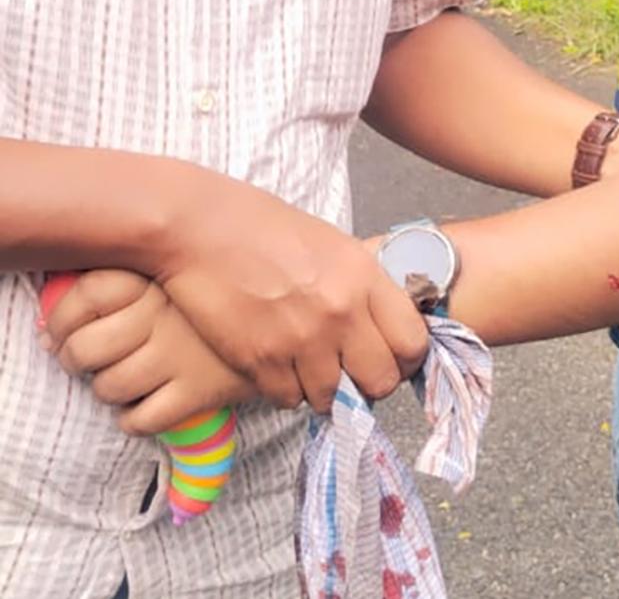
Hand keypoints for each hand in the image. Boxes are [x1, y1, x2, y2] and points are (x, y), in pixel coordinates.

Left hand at [43, 270, 256, 434]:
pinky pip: (144, 418)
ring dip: (109, 390)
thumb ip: (133, 268)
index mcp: (157, 276)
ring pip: (110, 387)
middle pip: (84, 349)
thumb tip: (61, 315)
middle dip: (77, 361)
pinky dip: (135, 420)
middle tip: (86, 361)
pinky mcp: (200, 391)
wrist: (296, 313)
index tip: (63, 329)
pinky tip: (145, 408)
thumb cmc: (236, 284)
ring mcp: (180, 355)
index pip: (81, 296)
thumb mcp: (188, 262)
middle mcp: (161, 315)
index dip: (62, 320)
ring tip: (122, 382)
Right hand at [45, 173, 428, 412]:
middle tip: (352, 375)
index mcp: (364, 277)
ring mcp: (301, 338)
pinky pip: (289, 399)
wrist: (195, 227)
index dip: (406, 359)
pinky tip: (277, 367)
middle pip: (381, 381)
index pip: (413, 342)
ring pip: (333, 398)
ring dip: (323, 390)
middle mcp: (341, 311)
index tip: (393, 360)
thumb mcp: (332, 245)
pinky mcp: (261, 359)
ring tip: (308, 368)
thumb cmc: (262, 227)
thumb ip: (362, 286)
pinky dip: (285, 390)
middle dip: (370, 385)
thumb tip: (384, 326)